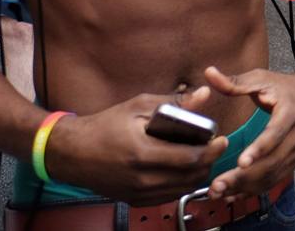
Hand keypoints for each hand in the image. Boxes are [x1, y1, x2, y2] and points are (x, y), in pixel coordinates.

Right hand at [44, 86, 228, 205]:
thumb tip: (205, 94)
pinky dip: (181, 184)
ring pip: (182, 189)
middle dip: (209, 162)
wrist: (72, 153)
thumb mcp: (138, 106)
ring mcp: (138, 193)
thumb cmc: (105, 125)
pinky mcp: (135, 200)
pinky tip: (183, 170)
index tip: (222, 139)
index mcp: (143, 153)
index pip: (190, 158)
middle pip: (191, 176)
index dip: (212, 150)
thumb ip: (175, 103)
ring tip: (202, 156)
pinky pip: (168, 197)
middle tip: (214, 147)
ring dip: (197, 174)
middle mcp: (141, 178)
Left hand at [202, 65, 294, 200]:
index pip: (275, 134)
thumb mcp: (261, 78)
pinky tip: (233, 194)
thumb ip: (234, 81)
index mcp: (290, 113)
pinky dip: (254, 190)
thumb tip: (209, 73)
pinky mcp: (293, 162)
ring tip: (219, 193)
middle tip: (217, 185)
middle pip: (271, 162)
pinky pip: (274, 180)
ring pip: (272, 176)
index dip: (259, 149)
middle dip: (243, 177)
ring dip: (245, 187)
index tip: (241, 162)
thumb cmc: (284, 86)